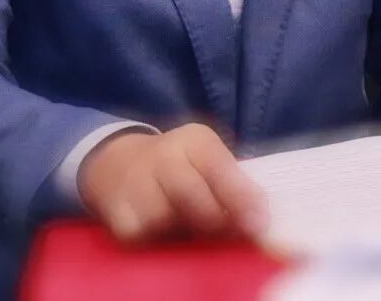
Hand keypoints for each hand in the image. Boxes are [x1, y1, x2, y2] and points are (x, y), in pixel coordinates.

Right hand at [78, 123, 267, 242]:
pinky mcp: (118, 212)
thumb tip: (262, 217)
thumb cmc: (180, 167)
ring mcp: (137, 182)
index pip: (219, 166)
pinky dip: (158, 240)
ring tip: (194, 230)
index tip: (259, 224)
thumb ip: (234, 183)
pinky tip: (166, 233)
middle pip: (191, 194)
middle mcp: (163, 155)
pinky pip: (143, 236)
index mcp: (195, 140)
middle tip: (232, 236)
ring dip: (185, 232)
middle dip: (215, 221)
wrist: (120, 164)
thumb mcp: (208, 160)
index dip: (240, 197)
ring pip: (165, 219)